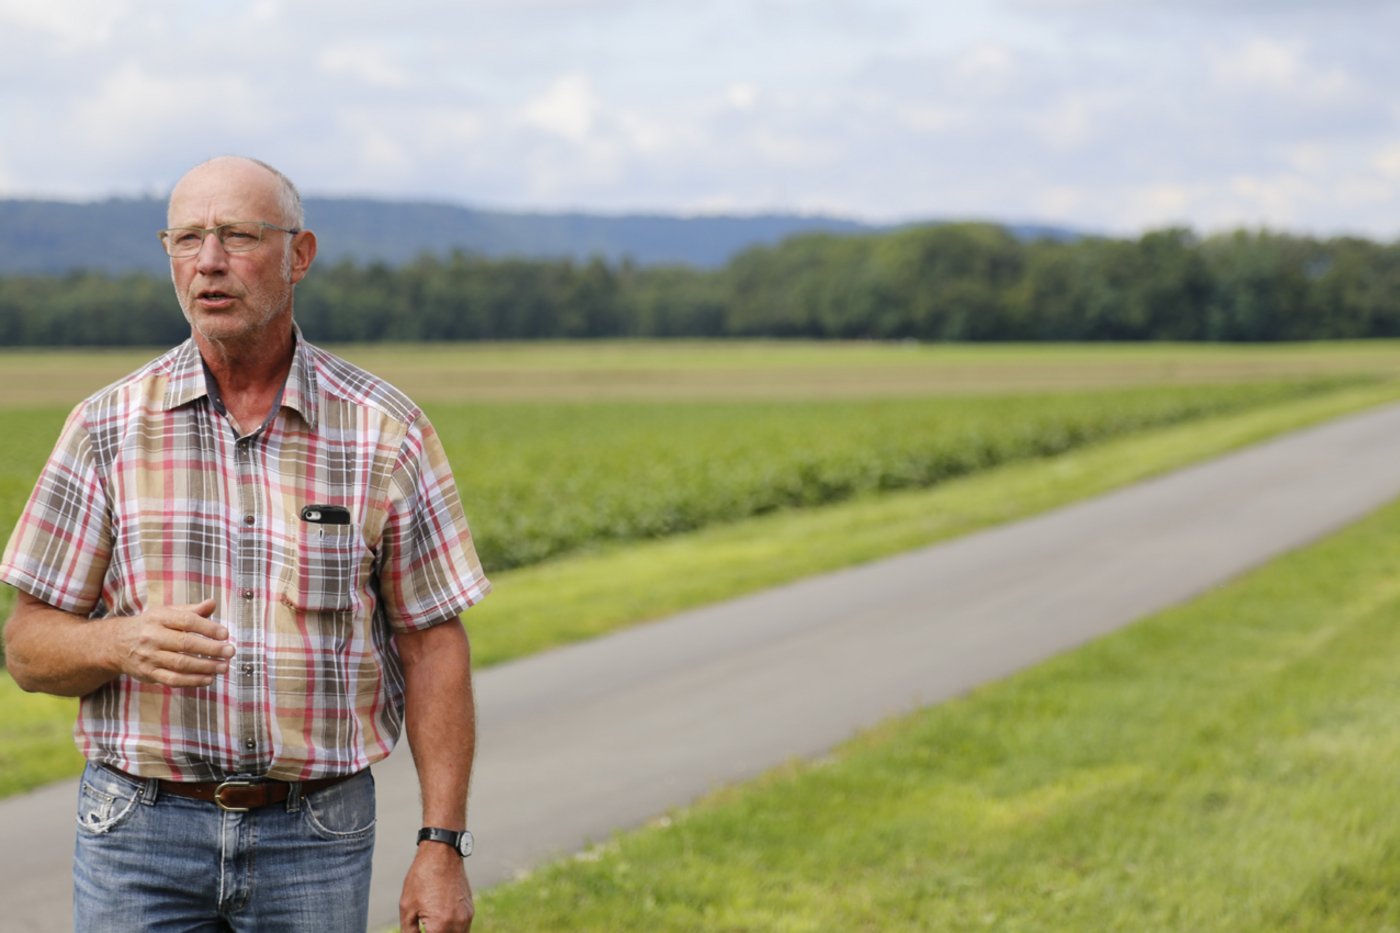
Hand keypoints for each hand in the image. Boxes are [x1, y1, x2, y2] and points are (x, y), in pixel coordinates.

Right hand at [115, 598, 233, 687]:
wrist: (116, 643)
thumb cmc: (150, 626)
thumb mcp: (167, 613)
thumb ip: (191, 610)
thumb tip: (212, 603)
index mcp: (159, 618)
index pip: (186, 621)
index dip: (207, 628)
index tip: (226, 634)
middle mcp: (152, 637)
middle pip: (185, 644)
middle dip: (211, 649)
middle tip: (230, 651)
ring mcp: (149, 657)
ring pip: (180, 664)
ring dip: (205, 667)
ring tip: (224, 667)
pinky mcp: (148, 673)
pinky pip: (172, 680)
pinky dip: (192, 681)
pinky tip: (208, 679)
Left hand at [400, 841, 473, 931]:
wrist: (442, 852)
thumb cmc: (422, 877)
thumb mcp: (407, 907)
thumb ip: (410, 932)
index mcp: (440, 926)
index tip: (419, 929)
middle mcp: (458, 924)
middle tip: (424, 926)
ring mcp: (467, 917)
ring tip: (431, 925)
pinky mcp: (470, 909)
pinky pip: (463, 929)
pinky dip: (452, 930)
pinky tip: (440, 921)